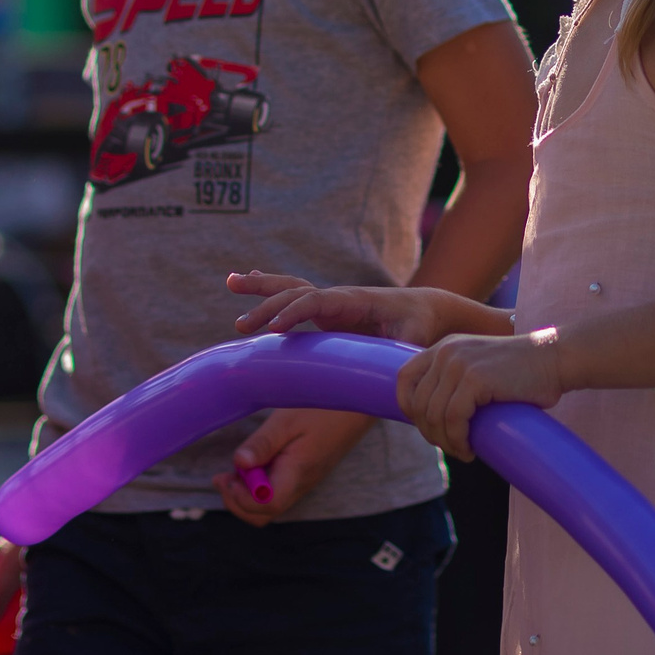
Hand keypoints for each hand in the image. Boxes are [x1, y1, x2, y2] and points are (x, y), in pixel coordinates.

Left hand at [214, 406, 371, 524]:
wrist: (356, 403)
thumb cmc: (322, 407)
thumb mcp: (287, 419)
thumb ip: (263, 443)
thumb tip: (239, 464)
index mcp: (298, 473)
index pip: (266, 506)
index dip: (240, 499)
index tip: (226, 477)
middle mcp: (301, 485)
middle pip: (264, 514)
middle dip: (238, 502)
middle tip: (222, 477)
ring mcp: (303, 481)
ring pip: (269, 506)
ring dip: (246, 494)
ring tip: (234, 470)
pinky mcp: (303, 474)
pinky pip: (276, 492)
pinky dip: (257, 485)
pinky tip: (251, 463)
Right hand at [228, 272, 486, 348]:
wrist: (423, 309)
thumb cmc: (419, 326)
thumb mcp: (415, 339)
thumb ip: (404, 352)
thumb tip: (395, 374)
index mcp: (355, 301)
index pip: (318, 301)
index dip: (296, 313)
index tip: (274, 330)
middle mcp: (336, 298)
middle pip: (296, 293)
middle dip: (268, 306)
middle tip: (242, 326)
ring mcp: (328, 303)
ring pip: (289, 288)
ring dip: (260, 287)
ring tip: (231, 282)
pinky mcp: (324, 313)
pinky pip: (291, 297)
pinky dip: (267, 288)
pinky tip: (244, 280)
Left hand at [396, 330, 565, 461]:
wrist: (556, 358)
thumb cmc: (523, 373)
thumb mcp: (479, 369)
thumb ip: (455, 383)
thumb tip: (431, 420)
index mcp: (443, 348)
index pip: (404, 380)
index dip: (409, 409)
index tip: (429, 429)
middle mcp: (445, 352)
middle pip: (417, 403)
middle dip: (430, 433)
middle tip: (453, 447)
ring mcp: (458, 363)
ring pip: (434, 415)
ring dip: (446, 442)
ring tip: (463, 452)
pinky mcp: (475, 378)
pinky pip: (453, 419)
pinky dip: (458, 440)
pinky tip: (470, 450)